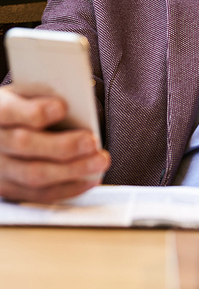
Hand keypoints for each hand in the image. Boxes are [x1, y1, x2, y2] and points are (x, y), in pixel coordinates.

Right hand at [0, 86, 109, 203]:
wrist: (1, 130)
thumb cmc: (21, 107)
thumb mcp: (26, 94)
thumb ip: (43, 96)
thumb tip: (75, 101)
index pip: (9, 112)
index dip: (34, 111)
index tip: (62, 107)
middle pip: (25, 146)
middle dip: (63, 145)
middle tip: (92, 141)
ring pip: (34, 175)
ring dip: (72, 170)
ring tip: (99, 161)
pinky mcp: (8, 189)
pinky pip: (39, 195)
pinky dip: (68, 188)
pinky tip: (89, 179)